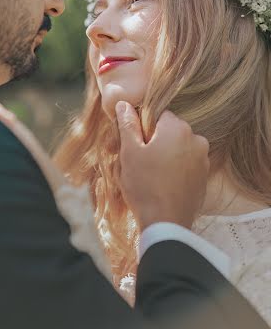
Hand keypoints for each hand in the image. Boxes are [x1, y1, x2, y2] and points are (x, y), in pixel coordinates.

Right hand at [115, 102, 209, 230]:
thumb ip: (128, 124)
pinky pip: (186, 165)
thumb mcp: (129, 152)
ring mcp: (203, 160)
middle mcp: (196, 140)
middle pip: (169, 132)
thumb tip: (124, 104)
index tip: (134, 145)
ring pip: (178, 149)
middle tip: (137, 162)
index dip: (143, 128)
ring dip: (164, 156)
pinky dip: (174, 170)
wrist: (166, 224)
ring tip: (149, 176)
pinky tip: (161, 184)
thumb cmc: (145, 185)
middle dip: (154, 142)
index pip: (158, 115)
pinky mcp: (204, 177)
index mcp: (178, 128)